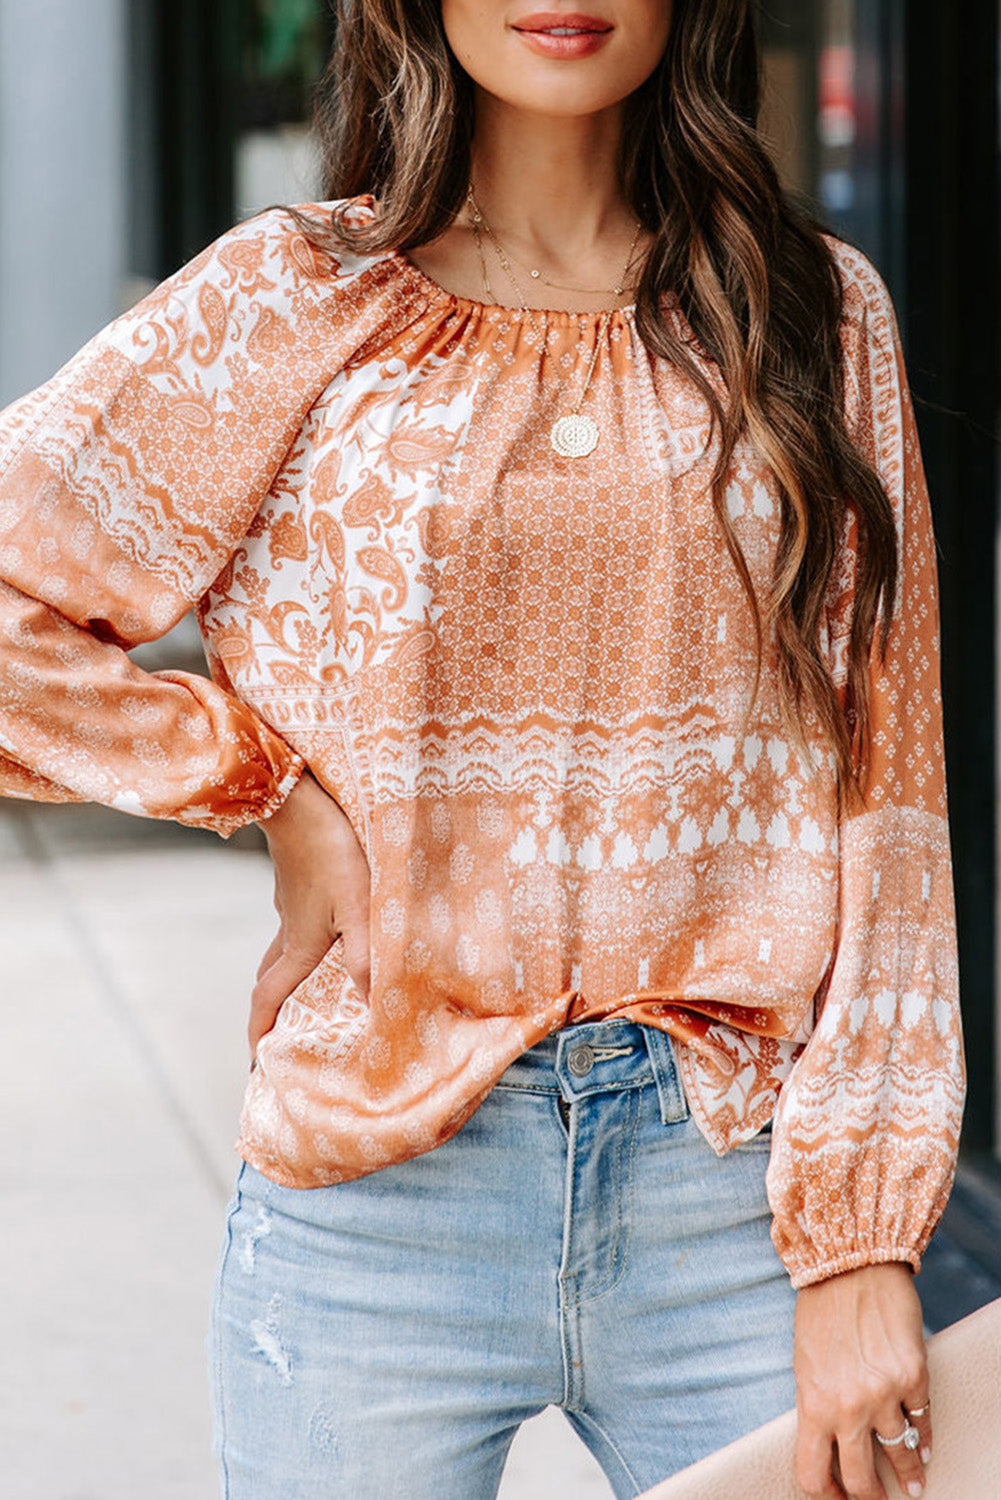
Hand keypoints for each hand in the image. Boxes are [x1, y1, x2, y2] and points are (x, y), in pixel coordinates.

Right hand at [249, 770, 370, 1063]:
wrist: (296, 798)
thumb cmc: (332, 852)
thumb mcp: (358, 907)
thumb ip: (365, 955)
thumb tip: (369, 1004)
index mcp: (298, 945)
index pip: (268, 1000)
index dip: (259, 1035)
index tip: (255, 1065)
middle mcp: (287, 930)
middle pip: (268, 982)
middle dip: (267, 1014)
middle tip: (273, 1037)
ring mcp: (288, 905)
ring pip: (278, 953)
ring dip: (282, 980)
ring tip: (298, 997)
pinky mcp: (295, 885)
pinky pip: (292, 927)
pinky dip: (298, 946)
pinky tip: (321, 937)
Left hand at [794, 1262, 931, 1499]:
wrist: (850, 1262)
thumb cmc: (820, 1309)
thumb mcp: (804, 1362)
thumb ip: (817, 1404)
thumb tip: (830, 1441)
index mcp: (812, 1403)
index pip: (812, 1474)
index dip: (826, 1497)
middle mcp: (848, 1407)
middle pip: (860, 1479)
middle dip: (869, 1498)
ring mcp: (884, 1394)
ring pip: (899, 1454)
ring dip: (907, 1474)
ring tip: (913, 1485)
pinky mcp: (914, 1377)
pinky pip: (923, 1423)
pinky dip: (924, 1441)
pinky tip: (923, 1450)